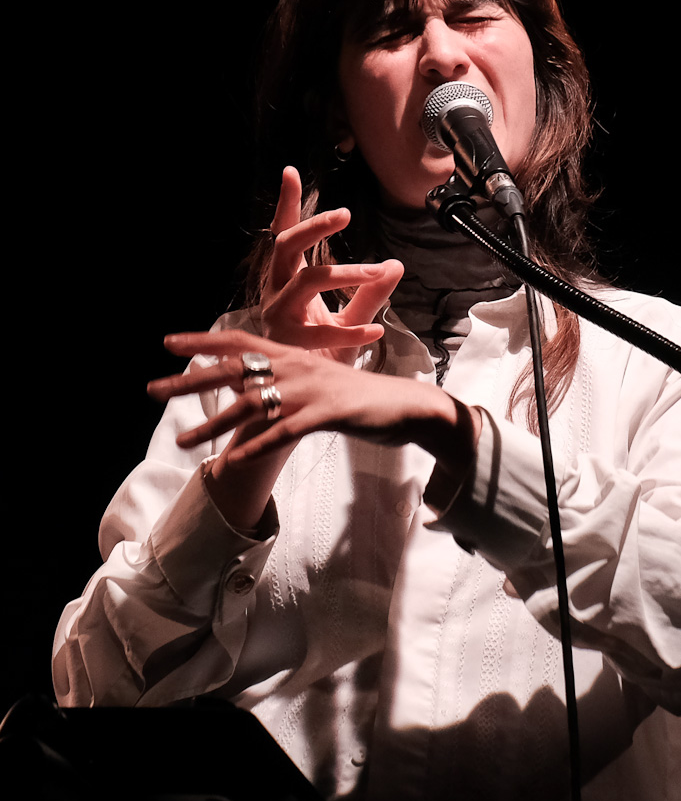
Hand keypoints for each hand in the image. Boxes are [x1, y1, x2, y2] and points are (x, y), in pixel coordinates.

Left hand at [148, 331, 478, 471]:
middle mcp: (299, 367)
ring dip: (214, 424)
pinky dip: (258, 445)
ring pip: (253, 405)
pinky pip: (285, 430)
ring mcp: (313, 390)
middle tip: (152, 390)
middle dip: (190, 380)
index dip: (205, 341)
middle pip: (235, 371)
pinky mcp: (329, 413)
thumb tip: (259, 389)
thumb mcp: (323, 384)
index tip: (169, 342)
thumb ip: (291, 383)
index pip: (242, 342)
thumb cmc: (363, 398)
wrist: (408, 407)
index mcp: (296, 356)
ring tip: (182, 442)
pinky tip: (233, 459)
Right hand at [261, 166, 403, 361]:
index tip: (291, 172)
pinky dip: (352, 329)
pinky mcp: (287, 347)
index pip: (285, 239)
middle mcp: (276, 296)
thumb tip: (397, 264)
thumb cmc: (320, 355)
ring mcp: (277, 320)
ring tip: (377, 270)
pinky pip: (322, 333)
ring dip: (344, 272)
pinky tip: (378, 329)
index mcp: (287, 284)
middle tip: (345, 213)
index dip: (286, 207)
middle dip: (313, 227)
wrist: (297, 402)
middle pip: (286, 248)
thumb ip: (371, 293)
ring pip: (306, 282)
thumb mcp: (351, 319)